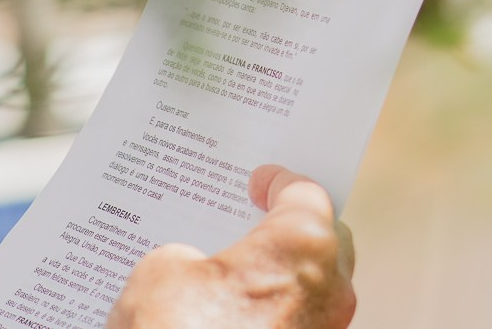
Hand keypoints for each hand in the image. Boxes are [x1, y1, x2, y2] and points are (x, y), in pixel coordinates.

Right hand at [107, 165, 356, 328]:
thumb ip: (188, 255)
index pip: (304, 194)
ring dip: (280, 279)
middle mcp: (331, 290)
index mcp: (305, 245)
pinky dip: (270, 317)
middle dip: (291, 230)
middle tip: (256, 218)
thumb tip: (196, 269)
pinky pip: (295, 328)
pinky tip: (228, 317)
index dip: (279, 181)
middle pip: (323, 242)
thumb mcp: (160, 273)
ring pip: (312, 291)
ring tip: (233, 271)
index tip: (263, 178)